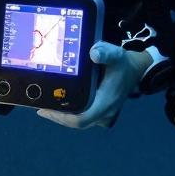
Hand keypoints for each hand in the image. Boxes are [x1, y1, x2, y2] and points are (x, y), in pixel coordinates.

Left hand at [36, 42, 150, 129]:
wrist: (134, 70)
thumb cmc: (123, 64)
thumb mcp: (116, 55)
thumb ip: (106, 52)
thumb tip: (93, 53)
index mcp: (105, 103)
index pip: (81, 120)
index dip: (61, 118)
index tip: (44, 111)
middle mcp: (104, 112)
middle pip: (76, 123)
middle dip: (57, 117)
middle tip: (40, 106)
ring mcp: (103, 114)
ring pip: (79, 120)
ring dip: (62, 115)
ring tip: (45, 105)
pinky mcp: (101, 111)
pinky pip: (82, 116)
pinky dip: (69, 112)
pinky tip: (57, 103)